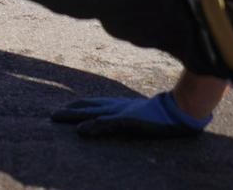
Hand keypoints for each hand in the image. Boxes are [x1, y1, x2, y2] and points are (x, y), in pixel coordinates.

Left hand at [51, 91, 211, 138]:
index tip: (66, 107)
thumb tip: (140, 117)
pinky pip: (105, 124)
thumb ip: (137, 115)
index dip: (80, 105)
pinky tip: (80, 130)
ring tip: (55, 117)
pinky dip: (92, 126)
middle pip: (88, 107)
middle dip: (70, 111)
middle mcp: (117, 107)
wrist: (180, 109)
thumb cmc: (167, 112)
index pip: (96, 103)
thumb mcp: (148, 113)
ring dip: (72, 116)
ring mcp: (121, 113)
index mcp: (122, 105)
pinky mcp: (126, 121)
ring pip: (91, 114)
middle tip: (52, 115)